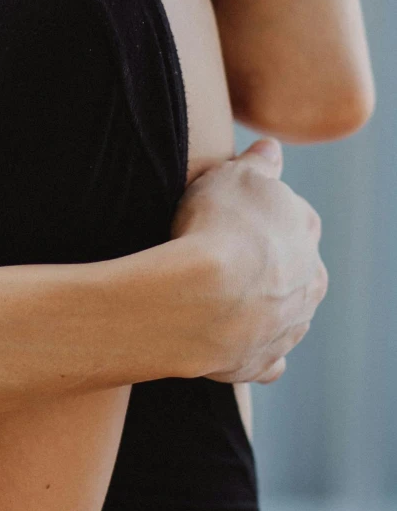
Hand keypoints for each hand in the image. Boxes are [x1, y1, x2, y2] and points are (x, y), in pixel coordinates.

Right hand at [172, 138, 326, 382]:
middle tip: (221, 255)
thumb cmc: (216, 228)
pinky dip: (253, 351)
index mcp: (307, 232)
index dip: (258, 215)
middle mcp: (310, 282)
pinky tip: (230, 343)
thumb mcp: (234, 175)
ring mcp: (289, 326)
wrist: (200, 299)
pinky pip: (264, 358)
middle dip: (266, 264)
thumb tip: (271, 148)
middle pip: (292, 268)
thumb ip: (258, 163)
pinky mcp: (262, 362)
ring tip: (216, 298)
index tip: (229, 215)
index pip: (292, 217)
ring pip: (283, 313)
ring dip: (261, 306)